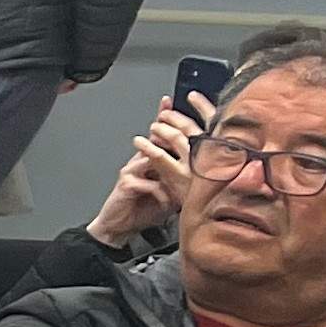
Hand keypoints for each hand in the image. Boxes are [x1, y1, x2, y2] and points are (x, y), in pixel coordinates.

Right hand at [90, 106, 199, 245]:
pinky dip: (161, 194)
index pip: (159, 134)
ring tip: (180, 176)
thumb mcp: (170, 191)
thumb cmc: (144, 208)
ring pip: (153, 158)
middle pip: (155, 138)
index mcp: (152, 160)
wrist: (118, 226)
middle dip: (167, 132)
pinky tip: (167, 202)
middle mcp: (141, 161)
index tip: (169, 101)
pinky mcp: (126, 184)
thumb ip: (182, 178)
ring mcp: (132, 170)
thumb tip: (206, 172)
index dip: (165, 116)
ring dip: (168, 167)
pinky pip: (149, 183)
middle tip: (186, 134)